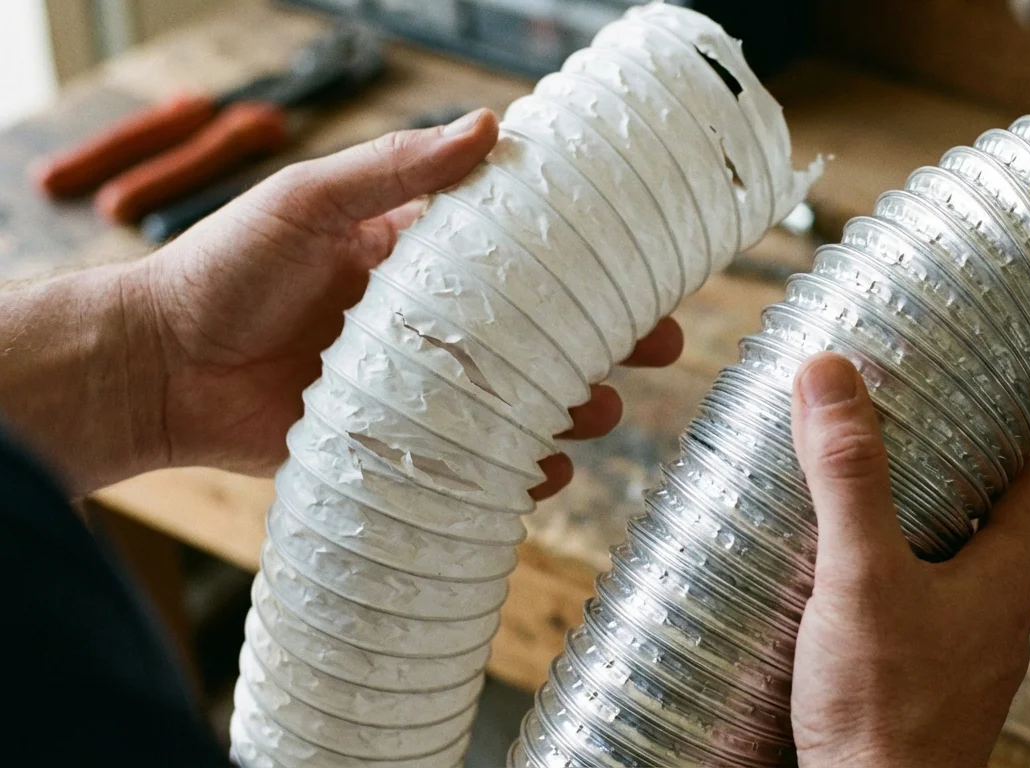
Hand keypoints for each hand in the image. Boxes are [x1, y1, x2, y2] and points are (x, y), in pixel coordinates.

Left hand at [122, 108, 679, 490]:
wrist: (156, 367)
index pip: (522, 254)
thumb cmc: (220, 269)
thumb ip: (393, 169)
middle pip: (542, 333)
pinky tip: (545, 472)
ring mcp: (421, 389)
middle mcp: (432, 324)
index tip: (640, 258)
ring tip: (600, 411)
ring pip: (522, 401)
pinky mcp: (398, 446)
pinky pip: (476, 463)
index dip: (584, 258)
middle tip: (659, 344)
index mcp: (419, 258)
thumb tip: (486, 125)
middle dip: (607, 342)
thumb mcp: (307, 200)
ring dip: (574, 408)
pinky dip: (518, 473)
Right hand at [788, 352, 1029, 766]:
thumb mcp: (862, 573)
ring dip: (906, 537)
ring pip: (947, 575)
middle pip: (984, 527)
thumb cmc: (885, 710)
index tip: (959, 406)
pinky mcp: (921, 689)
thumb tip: (833, 379)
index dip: (1001, 440)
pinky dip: (882, 589)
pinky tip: (831, 588)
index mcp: (1005, 580)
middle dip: (939, 481)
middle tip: (886, 445)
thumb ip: (848, 477)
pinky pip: (914, 619)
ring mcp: (961, 658)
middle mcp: (995, 619)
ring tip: (848, 504)